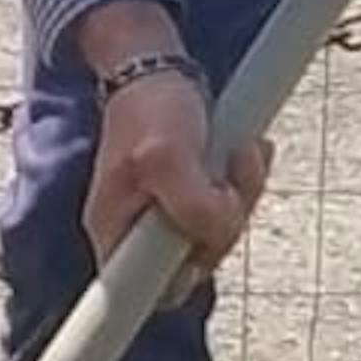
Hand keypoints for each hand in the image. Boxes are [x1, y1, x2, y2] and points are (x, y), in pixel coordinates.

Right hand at [67, 7, 273, 280]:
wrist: (156, 66)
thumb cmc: (148, 106)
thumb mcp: (167, 156)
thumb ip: (193, 206)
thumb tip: (219, 235)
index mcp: (115, 232)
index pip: (146, 294)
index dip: (181, 278)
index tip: (197, 251)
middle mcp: (139, 232)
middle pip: (198, 262)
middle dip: (227, 218)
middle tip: (229, 175)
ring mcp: (167, 215)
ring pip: (222, 233)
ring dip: (242, 192)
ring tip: (238, 152)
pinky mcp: (193, 197)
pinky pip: (231, 207)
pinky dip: (246, 181)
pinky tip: (243, 151)